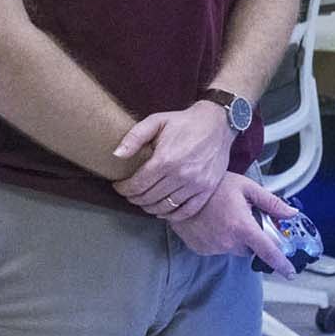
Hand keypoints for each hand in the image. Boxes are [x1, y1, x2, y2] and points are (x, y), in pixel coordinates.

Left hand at [112, 100, 235, 217]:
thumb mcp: (156, 121)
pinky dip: (171, 214)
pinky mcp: (208, 189)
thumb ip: (134, 137)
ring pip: (165, 207)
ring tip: (143, 200)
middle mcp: (181, 175)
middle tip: (129, 193)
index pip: (137, 185)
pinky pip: (186, 211)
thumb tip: (116, 155)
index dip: (123, 189)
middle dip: (133, 197)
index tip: (119, 186)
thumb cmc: (185, 122)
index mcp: (166, 159)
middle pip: (148, 198)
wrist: (218, 124)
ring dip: (149, 207)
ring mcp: (196, 185)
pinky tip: (163, 209)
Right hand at [168, 173, 298, 274]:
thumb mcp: (247, 188)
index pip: (267, 251)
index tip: (290, 273)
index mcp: (243, 227)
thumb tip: (292, 213)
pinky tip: (214, 224)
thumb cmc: (215, 186)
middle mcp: (228, 241)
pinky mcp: (200, 249)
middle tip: (244, 217)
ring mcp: (213, 247)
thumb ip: (271, 203)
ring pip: (234, 249)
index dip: (281, 263)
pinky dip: (220, 239)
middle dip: (251, 237)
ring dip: (235, 238)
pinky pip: (219, 248)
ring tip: (225, 217)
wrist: (180, 191)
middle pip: (250, 248)